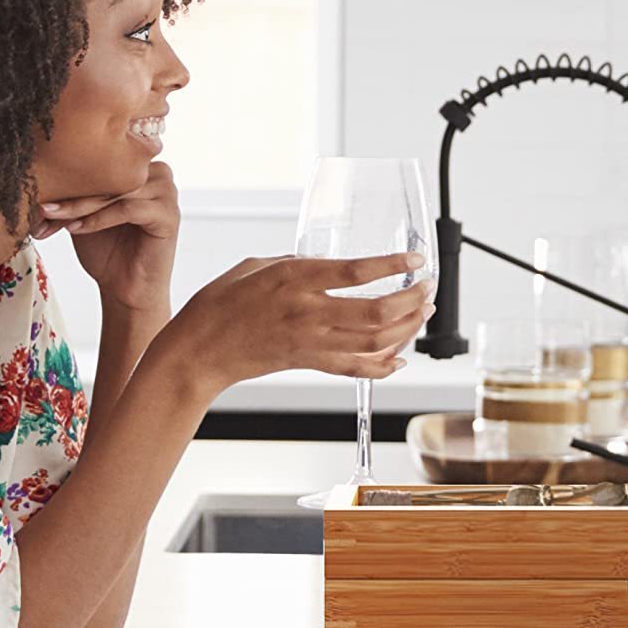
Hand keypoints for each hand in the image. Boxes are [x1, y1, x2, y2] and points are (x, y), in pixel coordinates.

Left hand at [37, 163, 179, 315]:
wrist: (125, 288)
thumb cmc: (107, 249)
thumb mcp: (84, 212)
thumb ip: (75, 190)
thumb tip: (41, 174)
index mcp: (141, 167)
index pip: (103, 162)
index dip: (70, 176)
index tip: (39, 193)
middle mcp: (159, 174)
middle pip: (110, 175)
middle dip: (74, 192)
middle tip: (43, 207)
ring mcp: (168, 194)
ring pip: (118, 191)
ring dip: (83, 205)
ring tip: (57, 218)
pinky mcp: (169, 216)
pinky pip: (129, 210)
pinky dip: (100, 219)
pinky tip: (78, 229)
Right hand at [166, 251, 433, 393]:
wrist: (199, 351)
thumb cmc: (219, 305)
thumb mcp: (256, 265)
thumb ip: (295, 263)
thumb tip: (324, 265)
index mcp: (294, 280)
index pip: (355, 272)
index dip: (391, 266)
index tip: (415, 259)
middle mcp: (307, 312)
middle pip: (375, 312)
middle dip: (411, 300)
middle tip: (428, 288)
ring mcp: (310, 341)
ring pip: (373, 341)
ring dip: (406, 328)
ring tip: (423, 313)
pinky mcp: (308, 363)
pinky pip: (355, 368)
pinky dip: (383, 365)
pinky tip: (400, 356)